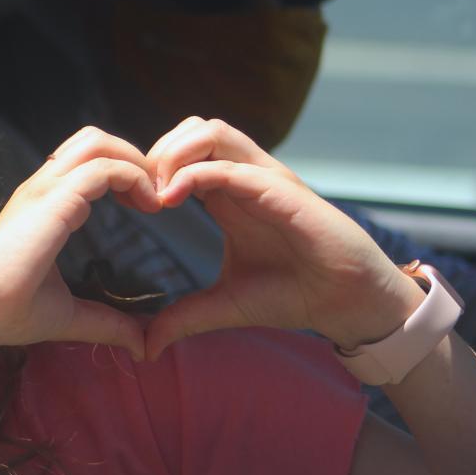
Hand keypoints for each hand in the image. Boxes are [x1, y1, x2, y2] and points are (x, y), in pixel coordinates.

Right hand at [0, 127, 160, 358]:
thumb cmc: (7, 310)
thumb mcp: (70, 315)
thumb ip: (107, 323)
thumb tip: (141, 345)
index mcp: (42, 206)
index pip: (84, 164)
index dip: (120, 174)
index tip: (145, 205)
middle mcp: (43, 188)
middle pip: (92, 139)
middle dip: (131, 155)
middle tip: (155, 192)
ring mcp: (46, 188)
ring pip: (97, 142)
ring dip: (134, 160)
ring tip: (154, 194)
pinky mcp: (55, 198)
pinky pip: (104, 167)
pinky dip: (134, 177)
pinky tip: (149, 205)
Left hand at [143, 117, 425, 360]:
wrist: (347, 304)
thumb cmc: (292, 294)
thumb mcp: (224, 305)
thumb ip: (183, 318)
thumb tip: (145, 347)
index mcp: (228, 193)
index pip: (182, 151)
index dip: (150, 168)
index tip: (129, 203)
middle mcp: (244, 177)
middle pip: (193, 127)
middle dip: (157, 151)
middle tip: (139, 192)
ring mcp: (265, 179)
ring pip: (212, 130)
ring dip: (175, 153)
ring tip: (156, 193)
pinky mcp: (283, 191)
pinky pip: (234, 166)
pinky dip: (197, 174)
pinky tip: (172, 199)